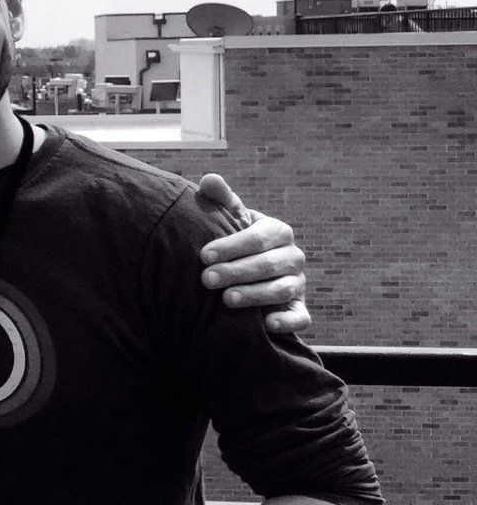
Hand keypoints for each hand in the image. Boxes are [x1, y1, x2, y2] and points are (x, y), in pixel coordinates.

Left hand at [194, 174, 309, 334]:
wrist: (250, 269)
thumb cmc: (236, 239)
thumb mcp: (230, 218)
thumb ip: (221, 200)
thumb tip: (209, 179)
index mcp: (278, 231)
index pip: (257, 237)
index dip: (231, 246)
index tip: (203, 256)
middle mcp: (293, 256)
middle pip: (268, 264)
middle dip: (237, 272)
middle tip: (207, 280)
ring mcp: (298, 283)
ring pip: (282, 289)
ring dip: (255, 295)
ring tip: (227, 299)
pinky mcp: (299, 308)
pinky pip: (301, 317)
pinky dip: (287, 321)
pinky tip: (267, 324)